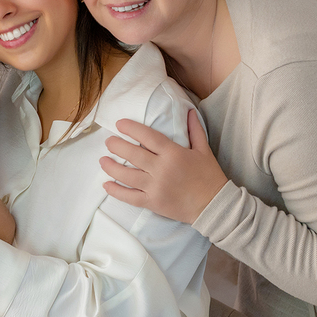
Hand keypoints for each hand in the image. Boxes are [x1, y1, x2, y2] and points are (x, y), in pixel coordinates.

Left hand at [101, 111, 228, 223]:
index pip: (148, 136)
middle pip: (133, 154)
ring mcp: (155, 187)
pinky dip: (116, 191)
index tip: (119, 124)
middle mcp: (161, 169)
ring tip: (102, 160)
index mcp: (173, 154)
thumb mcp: (204, 150)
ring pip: (127, 175)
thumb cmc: (209, 176)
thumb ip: (194, 130)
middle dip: (116, 146)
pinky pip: (130, 197)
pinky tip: (106, 185)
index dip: (131, 129)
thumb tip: (189, 111)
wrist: (214, 205)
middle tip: (108, 142)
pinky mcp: (153, 203)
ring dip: (111, 167)